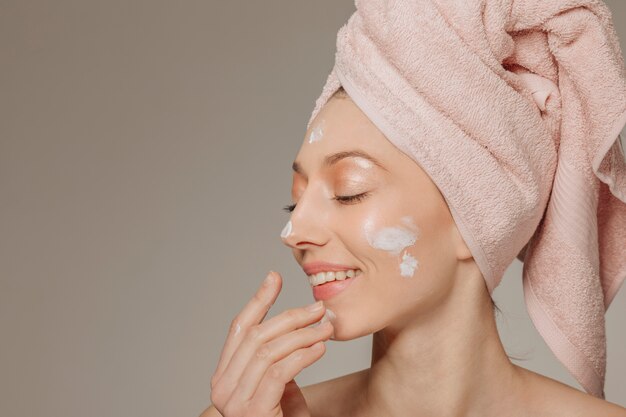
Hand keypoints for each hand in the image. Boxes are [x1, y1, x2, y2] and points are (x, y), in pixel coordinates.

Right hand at [209, 271, 333, 416]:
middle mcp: (223, 387)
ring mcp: (234, 402)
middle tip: (318, 309)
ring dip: (302, 334)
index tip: (275, 277)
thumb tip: (294, 332)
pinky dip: (302, 355)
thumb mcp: (280, 390)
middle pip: (256, 336)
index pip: (239, 329)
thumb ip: (278, 364)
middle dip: (290, 316)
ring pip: (269, 351)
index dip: (258, 300)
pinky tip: (320, 348)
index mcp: (224, 377)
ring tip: (326, 327)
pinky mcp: (253, 412)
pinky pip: (279, 372)